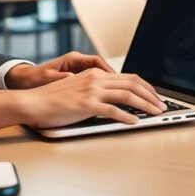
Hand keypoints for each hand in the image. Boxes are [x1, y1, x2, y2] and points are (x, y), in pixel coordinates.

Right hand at [0, 68, 166, 129]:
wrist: (33, 103)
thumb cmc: (52, 100)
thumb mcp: (78, 89)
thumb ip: (96, 91)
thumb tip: (115, 100)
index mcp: (95, 73)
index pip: (128, 76)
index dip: (146, 86)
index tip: (155, 96)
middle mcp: (96, 78)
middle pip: (133, 83)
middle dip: (151, 95)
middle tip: (162, 105)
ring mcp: (92, 90)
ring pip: (128, 95)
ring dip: (145, 105)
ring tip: (155, 113)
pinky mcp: (86, 104)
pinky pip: (113, 110)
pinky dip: (127, 116)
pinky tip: (134, 122)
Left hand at [4, 52, 114, 88]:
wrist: (23, 82)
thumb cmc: (33, 79)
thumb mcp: (46, 78)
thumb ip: (61, 77)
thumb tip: (71, 77)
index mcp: (72, 59)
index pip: (97, 61)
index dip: (109, 70)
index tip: (117, 80)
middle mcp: (78, 63)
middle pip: (104, 69)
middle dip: (118, 78)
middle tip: (129, 89)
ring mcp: (79, 72)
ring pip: (102, 76)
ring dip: (113, 85)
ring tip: (124, 96)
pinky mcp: (78, 80)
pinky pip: (96, 83)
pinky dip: (104, 90)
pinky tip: (110, 99)